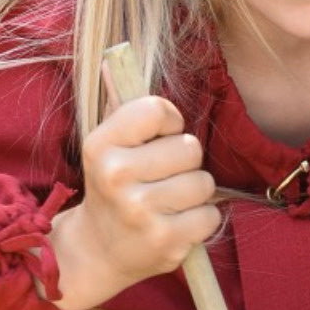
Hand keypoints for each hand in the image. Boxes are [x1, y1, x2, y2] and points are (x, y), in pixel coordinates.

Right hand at [48, 87, 218, 309]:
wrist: (98, 251)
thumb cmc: (112, 190)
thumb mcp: (106, 147)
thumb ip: (120, 107)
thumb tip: (116, 58)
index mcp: (102, 145)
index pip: (158, 109)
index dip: (170, 123)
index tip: (159, 140)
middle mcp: (117, 176)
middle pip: (190, 147)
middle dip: (185, 162)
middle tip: (164, 179)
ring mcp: (141, 211)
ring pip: (204, 182)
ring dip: (196, 192)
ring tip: (171, 202)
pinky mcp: (166, 241)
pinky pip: (211, 215)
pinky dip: (202, 220)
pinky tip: (178, 224)